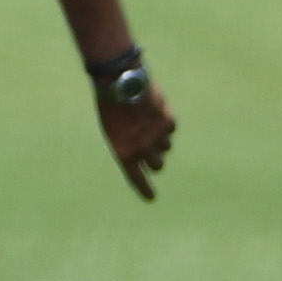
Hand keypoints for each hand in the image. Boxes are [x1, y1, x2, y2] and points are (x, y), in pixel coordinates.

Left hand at [97, 77, 174, 203]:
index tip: (151, 198)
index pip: (136, 177)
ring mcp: (156, 136)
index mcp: (124, 152)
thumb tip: (145, 151)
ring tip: (149, 124)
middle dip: (155, 159)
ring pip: (166, 146)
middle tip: (151, 149)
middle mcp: (142, 149)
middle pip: (158, 165)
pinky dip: (165, 123)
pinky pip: (171, 129)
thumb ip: (128, 143)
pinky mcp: (167, 122)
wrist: (121, 82)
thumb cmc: (110, 105)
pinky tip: (156, 112)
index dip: (144, 188)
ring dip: (160, 139)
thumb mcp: (113, 129)